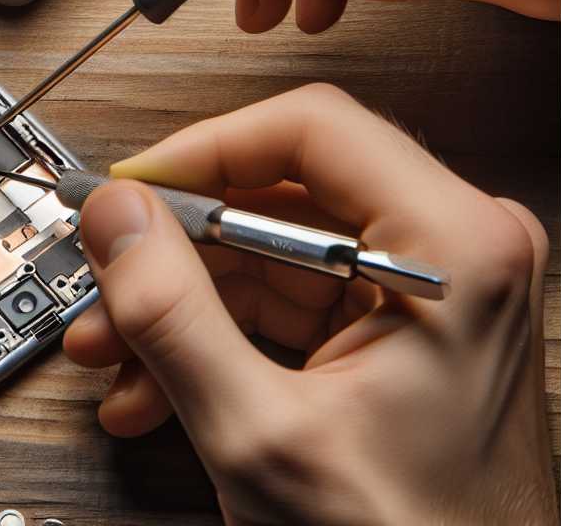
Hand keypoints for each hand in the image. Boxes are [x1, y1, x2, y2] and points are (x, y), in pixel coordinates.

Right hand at [64, 85, 554, 523]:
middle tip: (105, 281)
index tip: (128, 191)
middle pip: (282, 195)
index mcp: (455, 248)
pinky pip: (291, 306)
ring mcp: (430, 293)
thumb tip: (118, 219)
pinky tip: (158, 386)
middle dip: (176, 251)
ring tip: (116, 357)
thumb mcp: (260, 431)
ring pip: (272, 256)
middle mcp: (455, 253)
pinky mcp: (402, 333)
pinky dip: (221, 338)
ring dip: (184, 304)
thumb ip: (175, 315)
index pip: (309, 129)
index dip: (200, 153)